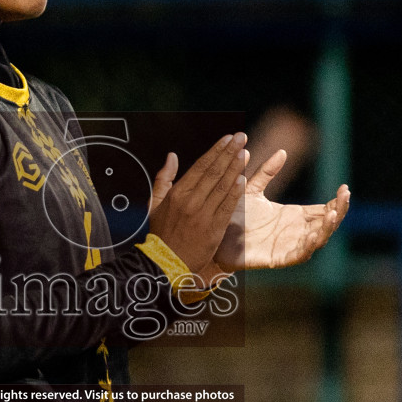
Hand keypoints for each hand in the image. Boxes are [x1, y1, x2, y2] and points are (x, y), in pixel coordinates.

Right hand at [147, 134, 247, 280]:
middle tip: (241, 137)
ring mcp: (202, 215)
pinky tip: (243, 179)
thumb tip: (171, 155)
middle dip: (229, 153)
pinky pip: (227, 207)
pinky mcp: (213, 230)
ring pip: (222, 187)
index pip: (200, 166)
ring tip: (245, 152)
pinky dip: (235, 193)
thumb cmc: (161, 233)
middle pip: (213, 172)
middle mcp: (190, 202)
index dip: (216, 151)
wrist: (165, 264)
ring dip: (235, 168)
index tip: (228, 138)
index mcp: (177, 194)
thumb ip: (163, 178)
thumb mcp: (155, 204)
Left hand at [213, 149, 349, 270]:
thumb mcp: (252, 190)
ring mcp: (289, 246)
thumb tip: (282, 151)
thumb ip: (266, 173)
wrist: (214, 237)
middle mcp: (295, 231)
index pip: (322, 209)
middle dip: (339, 211)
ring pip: (317, 239)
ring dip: (327, 228)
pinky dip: (309, 246)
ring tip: (333, 214)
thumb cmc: (233, 215)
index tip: (345, 187)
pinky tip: (315, 235)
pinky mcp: (278, 259)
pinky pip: (299, 254)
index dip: (336, 201)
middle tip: (345, 196)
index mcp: (293, 215)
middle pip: (326, 223)